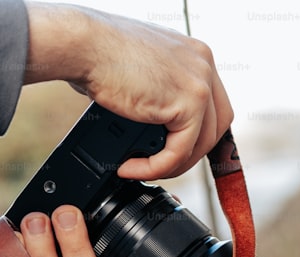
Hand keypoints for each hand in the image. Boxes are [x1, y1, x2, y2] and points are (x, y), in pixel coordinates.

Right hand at [24, 2, 232, 180]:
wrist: (82, 44)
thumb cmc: (95, 52)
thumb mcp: (142, 70)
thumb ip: (160, 92)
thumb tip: (156, 126)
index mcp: (195, 54)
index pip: (213, 104)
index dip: (197, 132)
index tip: (176, 149)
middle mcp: (203, 64)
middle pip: (217, 125)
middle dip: (191, 151)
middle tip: (163, 164)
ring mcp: (200, 83)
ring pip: (202, 143)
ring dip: (172, 164)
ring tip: (141, 168)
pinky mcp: (189, 103)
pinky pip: (180, 150)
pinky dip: (157, 166)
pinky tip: (132, 166)